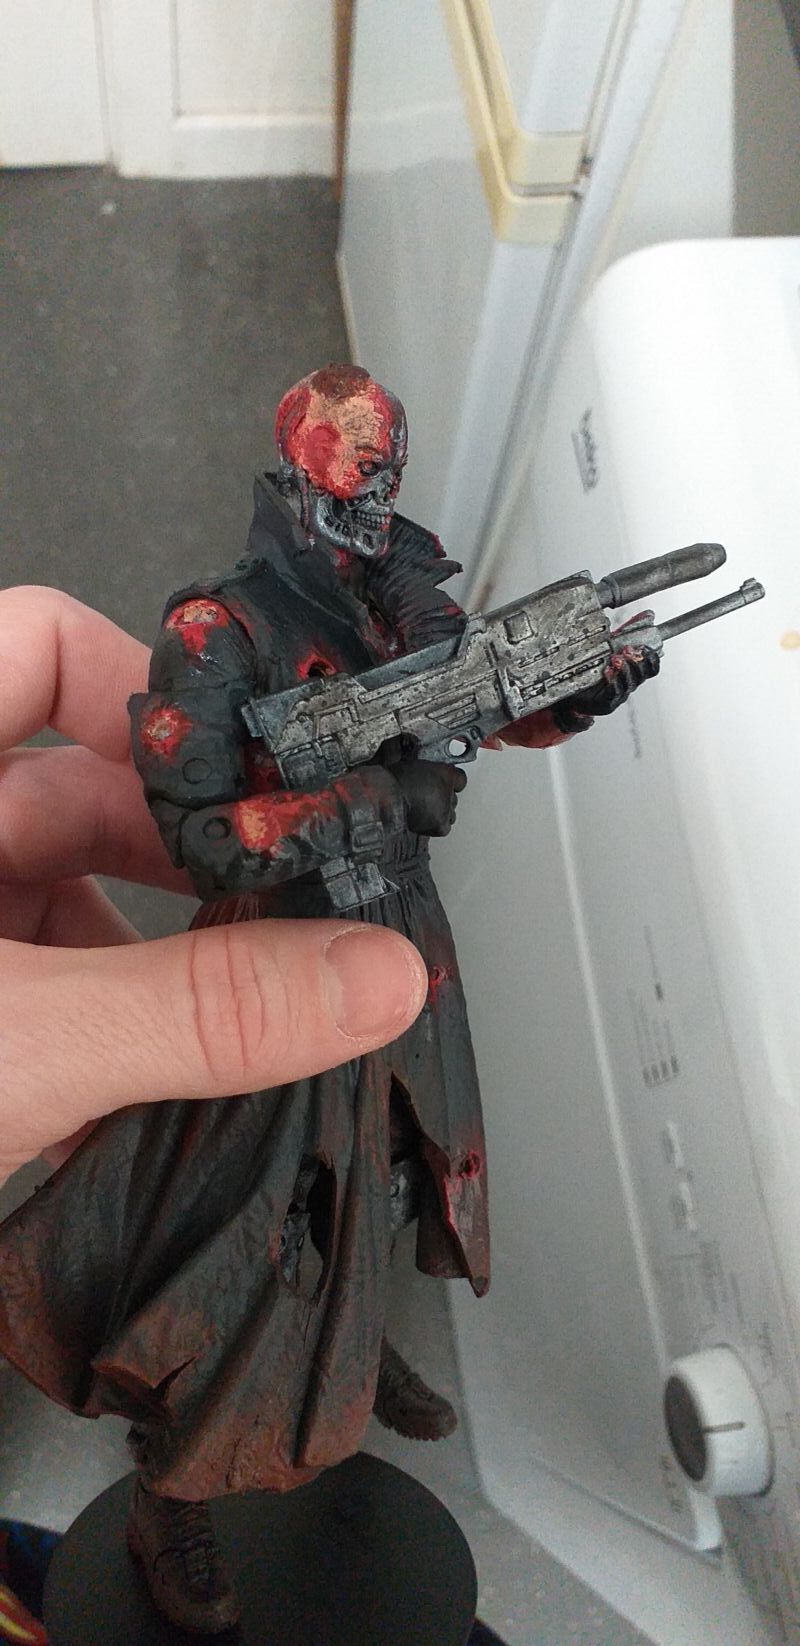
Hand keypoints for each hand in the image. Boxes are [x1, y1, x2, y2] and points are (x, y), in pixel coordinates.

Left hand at [0, 588, 426, 1184]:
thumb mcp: (24, 1045)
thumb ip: (196, 1012)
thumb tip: (365, 978)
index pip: (42, 639)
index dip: (155, 688)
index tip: (249, 768)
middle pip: (87, 784)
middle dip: (191, 856)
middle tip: (281, 913)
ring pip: (73, 893)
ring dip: (156, 958)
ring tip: (223, 1018)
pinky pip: (47, 976)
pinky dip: (106, 1022)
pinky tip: (140, 1087)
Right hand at [389, 757, 465, 836]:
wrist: (386, 797)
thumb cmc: (393, 781)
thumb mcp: (414, 765)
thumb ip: (428, 771)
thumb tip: (430, 776)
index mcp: (446, 772)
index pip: (460, 779)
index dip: (451, 783)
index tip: (446, 784)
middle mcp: (449, 790)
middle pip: (454, 798)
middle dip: (443, 799)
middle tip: (428, 798)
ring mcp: (446, 808)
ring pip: (451, 813)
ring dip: (441, 813)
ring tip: (424, 810)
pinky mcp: (440, 824)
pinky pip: (444, 827)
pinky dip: (435, 826)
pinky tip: (424, 820)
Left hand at [561, 619, 660, 719]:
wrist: (573, 693)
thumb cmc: (593, 671)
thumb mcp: (610, 648)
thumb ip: (626, 633)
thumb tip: (646, 614)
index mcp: (632, 673)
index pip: (651, 668)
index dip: (652, 658)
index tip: (645, 647)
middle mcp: (628, 684)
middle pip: (642, 675)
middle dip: (636, 660)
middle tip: (626, 649)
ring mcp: (618, 695)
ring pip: (629, 683)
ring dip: (624, 669)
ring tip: (616, 659)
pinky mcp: (606, 703)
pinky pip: (613, 693)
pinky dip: (613, 681)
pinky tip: (608, 671)